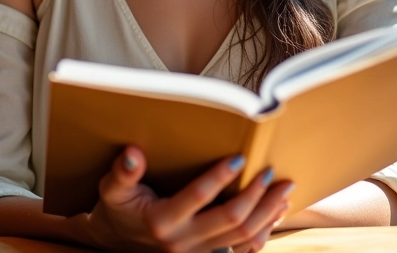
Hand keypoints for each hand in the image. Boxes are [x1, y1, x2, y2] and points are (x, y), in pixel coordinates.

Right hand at [85, 146, 293, 252]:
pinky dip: (263, 231)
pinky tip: (275, 211)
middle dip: (255, 195)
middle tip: (270, 171)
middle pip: (230, 219)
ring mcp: (198, 252)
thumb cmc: (118, 209)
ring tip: (283, 188)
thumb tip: (133, 153)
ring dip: (266, 213)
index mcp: (162, 221)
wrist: (118, 242)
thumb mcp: (112, 190)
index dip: (220, 176)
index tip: (240, 156)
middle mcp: (184, 241)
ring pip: (242, 237)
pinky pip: (243, 249)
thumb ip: (123, 173)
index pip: (198, 197)